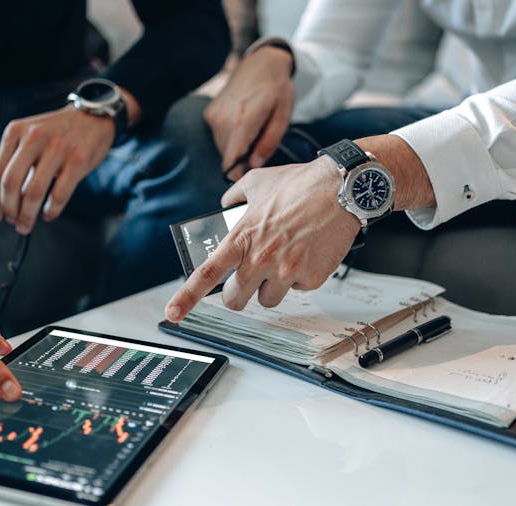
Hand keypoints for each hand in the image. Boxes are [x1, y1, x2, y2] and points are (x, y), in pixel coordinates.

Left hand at [0, 106, 114, 234]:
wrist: (93, 117)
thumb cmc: (58, 134)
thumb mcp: (31, 137)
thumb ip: (18, 162)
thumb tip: (5, 201)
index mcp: (16, 131)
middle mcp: (34, 137)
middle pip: (11, 183)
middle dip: (9, 209)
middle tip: (13, 222)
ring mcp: (58, 148)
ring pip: (34, 192)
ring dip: (27, 215)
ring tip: (26, 225)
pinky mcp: (78, 160)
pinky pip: (59, 194)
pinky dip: (51, 211)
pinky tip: (48, 215)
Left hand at [164, 135, 435, 321]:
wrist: (342, 189)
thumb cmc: (300, 183)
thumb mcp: (257, 182)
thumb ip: (234, 197)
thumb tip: (225, 204)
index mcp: (242, 238)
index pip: (207, 275)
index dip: (186, 298)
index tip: (173, 314)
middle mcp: (261, 258)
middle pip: (236, 300)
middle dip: (240, 293)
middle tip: (248, 279)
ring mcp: (286, 272)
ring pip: (268, 300)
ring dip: (272, 286)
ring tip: (285, 258)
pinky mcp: (311, 278)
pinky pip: (298, 290)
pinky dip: (300, 277)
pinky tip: (308, 253)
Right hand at [204, 45, 293, 180]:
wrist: (261, 63)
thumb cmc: (276, 90)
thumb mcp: (283, 116)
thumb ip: (268, 143)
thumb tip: (254, 165)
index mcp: (244, 119)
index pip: (232, 158)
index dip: (237, 174)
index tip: (245, 180)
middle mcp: (224, 118)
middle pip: (228, 156)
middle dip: (242, 159)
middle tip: (259, 147)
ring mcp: (214, 115)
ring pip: (222, 147)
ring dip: (236, 147)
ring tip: (252, 131)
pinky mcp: (209, 113)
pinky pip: (218, 136)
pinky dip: (229, 136)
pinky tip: (241, 123)